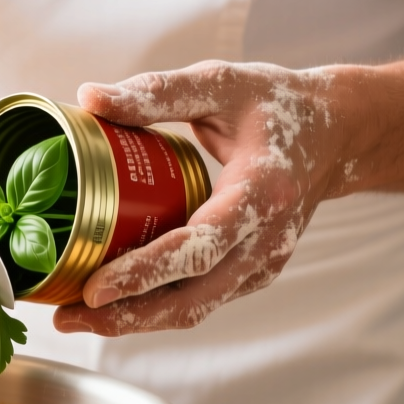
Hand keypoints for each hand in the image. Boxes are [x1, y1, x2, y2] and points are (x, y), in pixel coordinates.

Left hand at [54, 61, 351, 335]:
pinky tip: (112, 303)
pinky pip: (200, 300)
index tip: (96, 286)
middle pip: (193, 297)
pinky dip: (155, 306)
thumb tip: (89, 97)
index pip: (201, 245)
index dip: (146, 271)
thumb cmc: (276, 104)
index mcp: (263, 191)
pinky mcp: (252, 274)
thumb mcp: (221, 83)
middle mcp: (267, 240)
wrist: (336, 133)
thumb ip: (157, 93)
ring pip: (194, 309)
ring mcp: (263, 264)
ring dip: (134, 320)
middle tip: (67, 315)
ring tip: (75, 316)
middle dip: (126, 314)